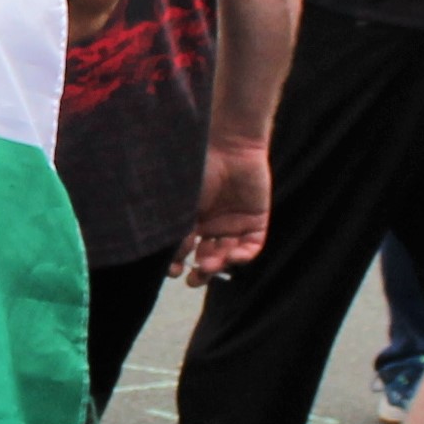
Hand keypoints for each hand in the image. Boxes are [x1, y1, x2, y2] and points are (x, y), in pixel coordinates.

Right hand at [178, 142, 270, 281]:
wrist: (229, 145)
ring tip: (212, 264)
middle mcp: (211, 226)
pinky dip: (243, 256)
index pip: (184, 252)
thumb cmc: (197, 169)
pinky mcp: (256, 221)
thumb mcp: (179, 204)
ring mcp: (234, 224)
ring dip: (220, 265)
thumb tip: (167, 260)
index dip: (178, 265)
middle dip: (202, 272)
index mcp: (190, 221)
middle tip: (196, 278)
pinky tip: (233, 256)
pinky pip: (251, 247)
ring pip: (228, 256)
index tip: (174, 272)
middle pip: (207, 259)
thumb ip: (174, 231)